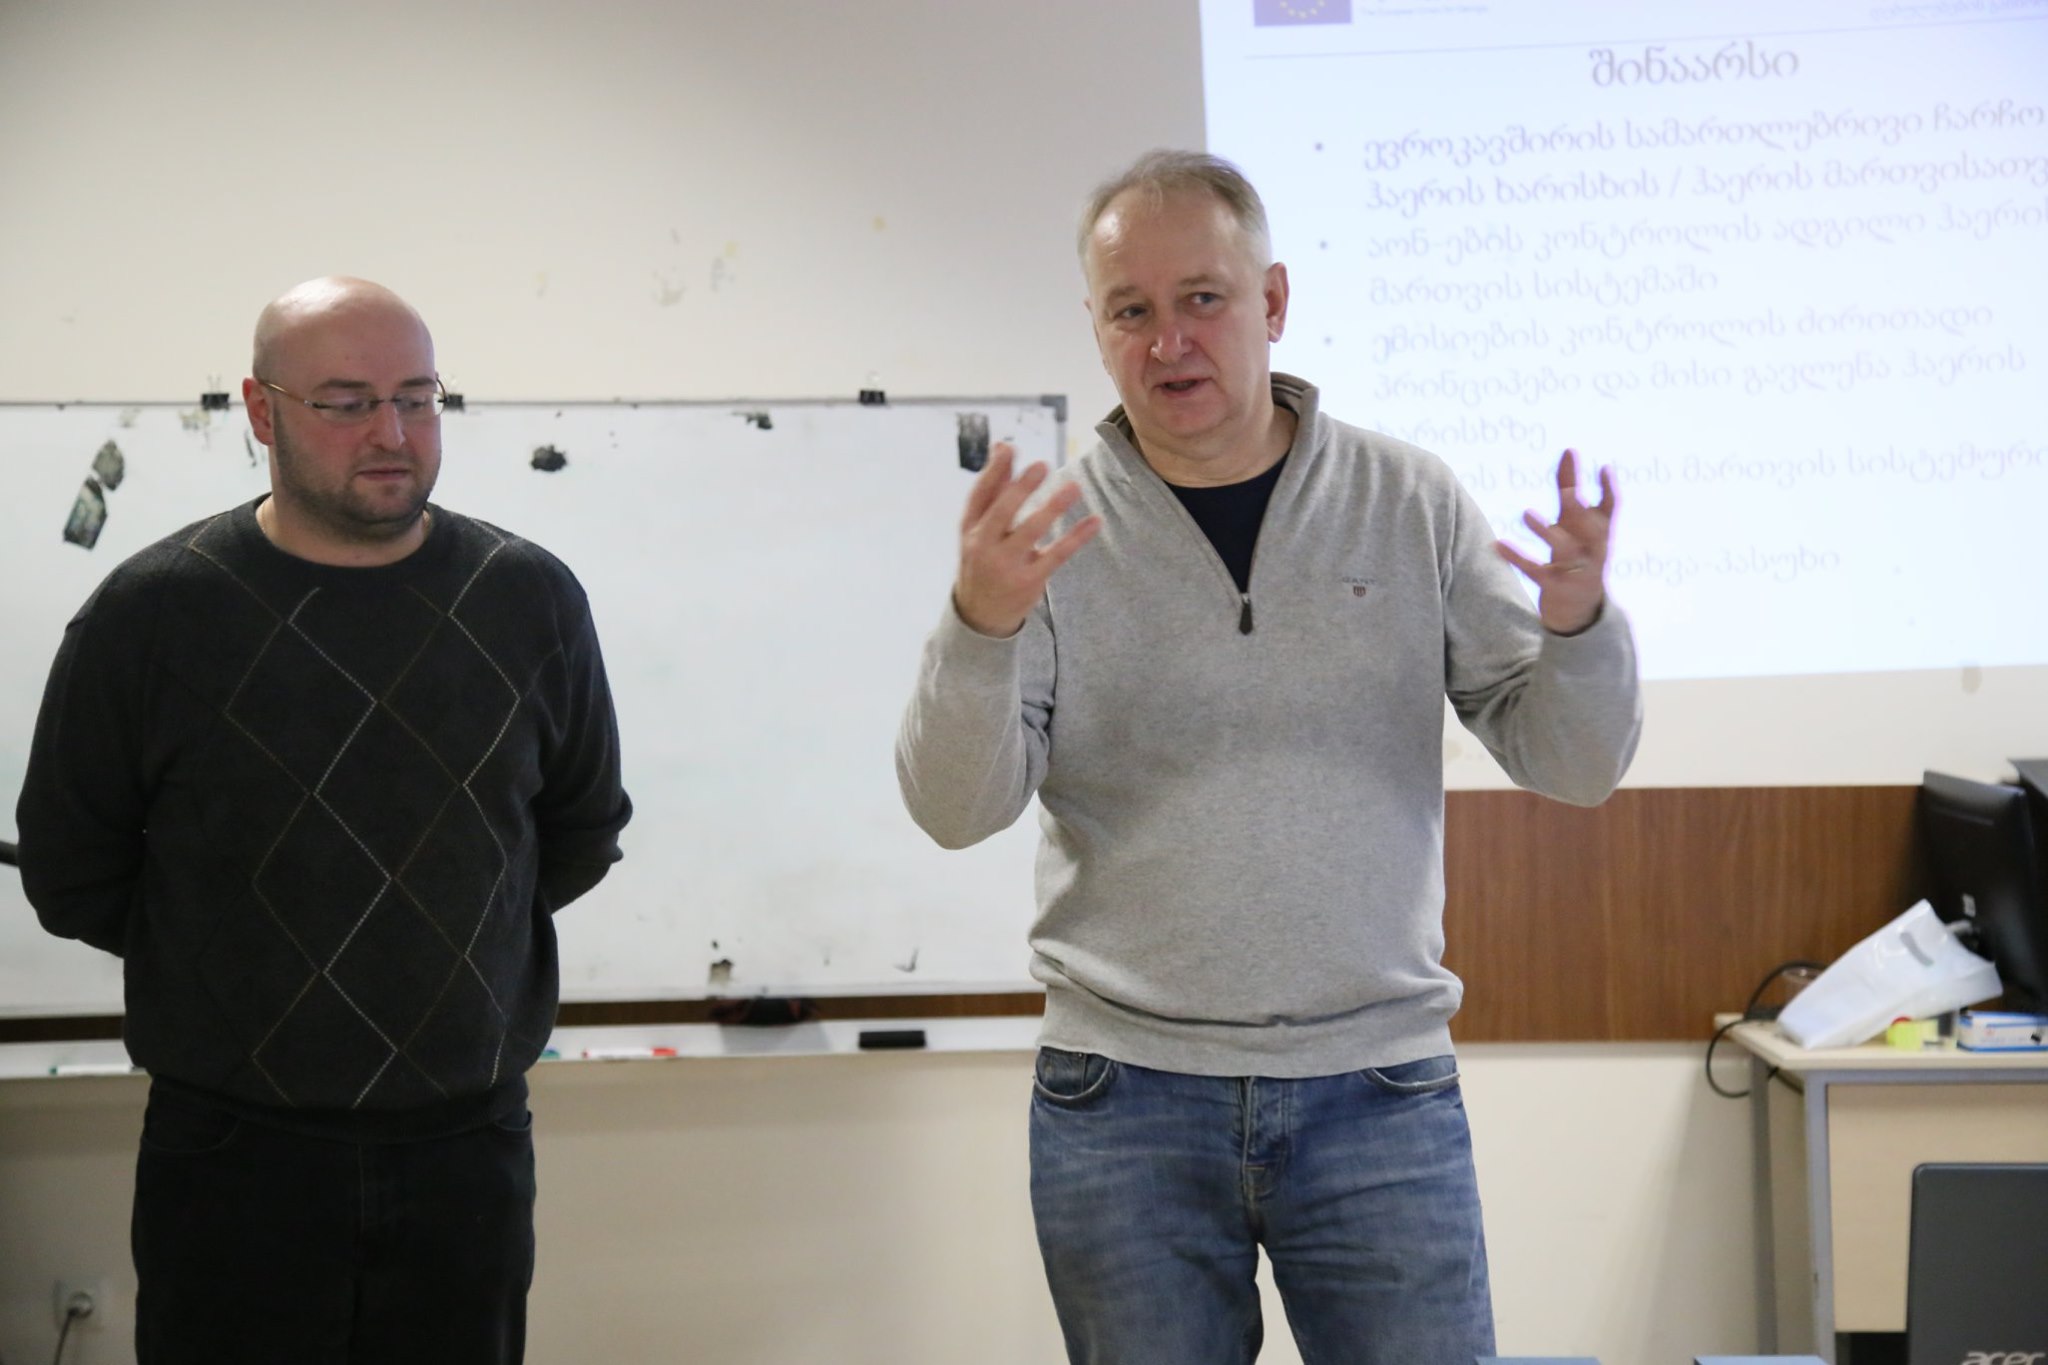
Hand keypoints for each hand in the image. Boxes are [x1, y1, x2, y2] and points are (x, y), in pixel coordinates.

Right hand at [953, 442, 1101, 637]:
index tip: (1010, 449)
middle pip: (1003, 511)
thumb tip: (1002, 446)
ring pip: (1031, 532)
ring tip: (1074, 487)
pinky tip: (1094, 521)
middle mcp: (984, 546)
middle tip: (1042, 465)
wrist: (980, 614)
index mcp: (970, 529)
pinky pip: (1057, 555)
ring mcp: (1006, 565)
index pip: (979, 495)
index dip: (994, 471)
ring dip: (1053, 508)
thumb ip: (993, 489)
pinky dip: (1077, 537)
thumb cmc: (983, 560)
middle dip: (1022, 488)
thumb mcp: (979, 528)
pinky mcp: (1030, 581)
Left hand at [1495, 448, 1616, 634]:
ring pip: (1563, 549)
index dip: (1609, 489)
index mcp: (1602, 531)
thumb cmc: (1578, 551)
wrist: (1580, 608)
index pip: (1611, 508)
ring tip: (1525, 513)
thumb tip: (1568, 450)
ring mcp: (1577, 569)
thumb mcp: (1574, 520)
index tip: (1603, 468)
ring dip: (1545, 531)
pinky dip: (1517, 557)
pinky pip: (1535, 570)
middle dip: (1579, 511)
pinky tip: (1497, 544)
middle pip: (1591, 528)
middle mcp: (1594, 549)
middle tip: (1565, 492)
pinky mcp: (1555, 586)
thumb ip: (1570, 485)